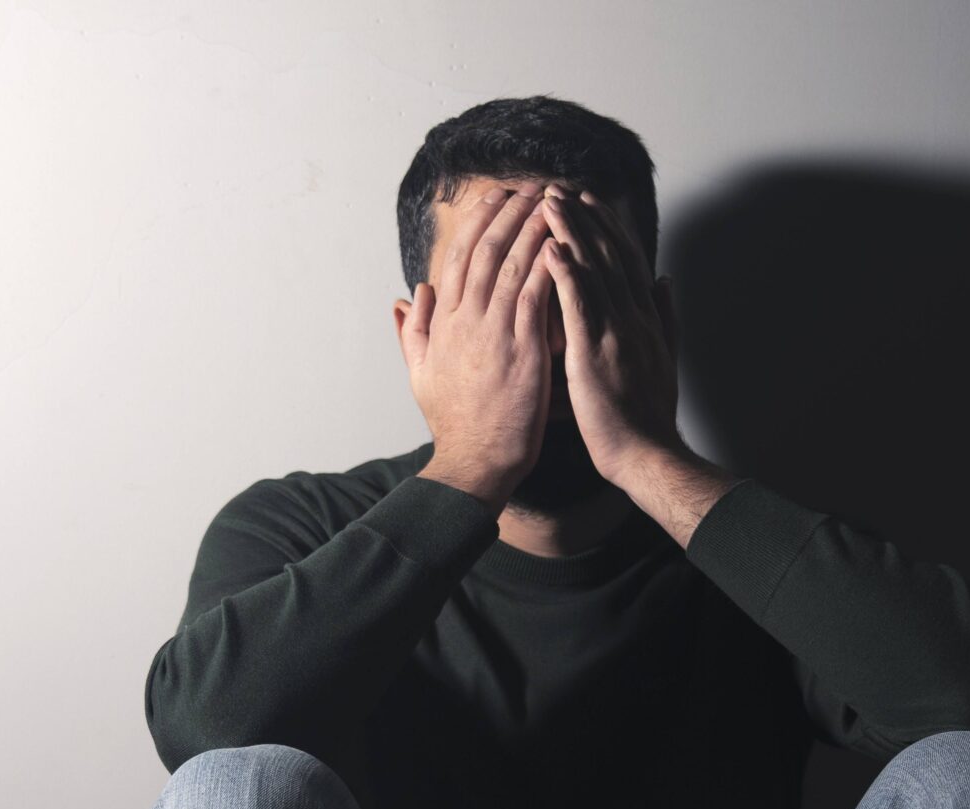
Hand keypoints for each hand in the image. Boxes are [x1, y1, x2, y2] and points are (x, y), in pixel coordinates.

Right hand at [394, 181, 563, 503]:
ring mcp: (493, 332)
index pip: (458, 258)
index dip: (477, 223)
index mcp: (444, 323)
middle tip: (529, 186)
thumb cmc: (454, 423)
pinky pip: (535, 293)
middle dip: (508, 212)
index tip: (495, 199)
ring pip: (511, 263)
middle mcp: (465, 320)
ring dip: (532, 226)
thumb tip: (407, 296)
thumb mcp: (419, 374)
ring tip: (551, 200)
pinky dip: (547, 262)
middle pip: (485, 250)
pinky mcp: (522, 348)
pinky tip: (562, 240)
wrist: (474, 461)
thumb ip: (412, 332)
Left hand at [536, 186, 687, 475]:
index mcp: (643, 318)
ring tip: (550, 201)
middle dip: (584, 219)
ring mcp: (616, 332)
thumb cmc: (648, 416)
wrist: (649, 454)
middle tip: (561, 188)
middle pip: (608, 255)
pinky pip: (580, 305)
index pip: (623, 261)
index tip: (587, 202)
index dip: (605, 228)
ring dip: (571, 232)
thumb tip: (665, 280)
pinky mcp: (596, 352)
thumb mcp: (662, 358)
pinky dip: (566, 273)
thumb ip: (666, 316)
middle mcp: (631, 317)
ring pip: (593, 270)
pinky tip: (551, 247)